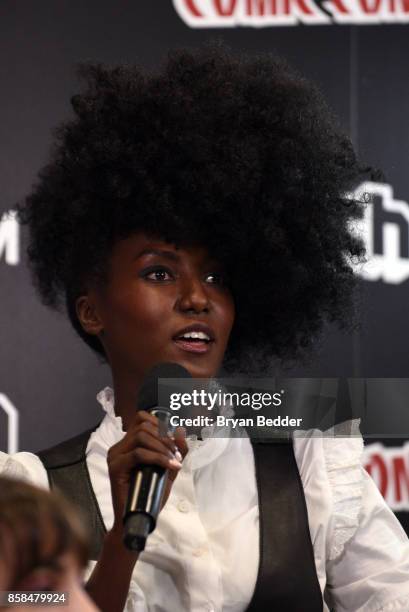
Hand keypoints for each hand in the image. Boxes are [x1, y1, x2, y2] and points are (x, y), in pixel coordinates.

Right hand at [107, 410, 187, 532]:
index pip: (141, 419)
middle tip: (176, 455)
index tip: (172, 442)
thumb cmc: (151, 495)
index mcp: (128, 444)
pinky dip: (157, 457)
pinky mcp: (115, 468)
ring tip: (174, 461)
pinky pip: (138, 454)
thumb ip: (176, 450)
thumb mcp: (169, 468)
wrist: (139, 519)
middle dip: (165, 438)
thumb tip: (180, 429)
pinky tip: (169, 465)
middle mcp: (119, 447)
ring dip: (162, 447)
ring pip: (141, 437)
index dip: (159, 424)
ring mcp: (115, 456)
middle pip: (143, 426)